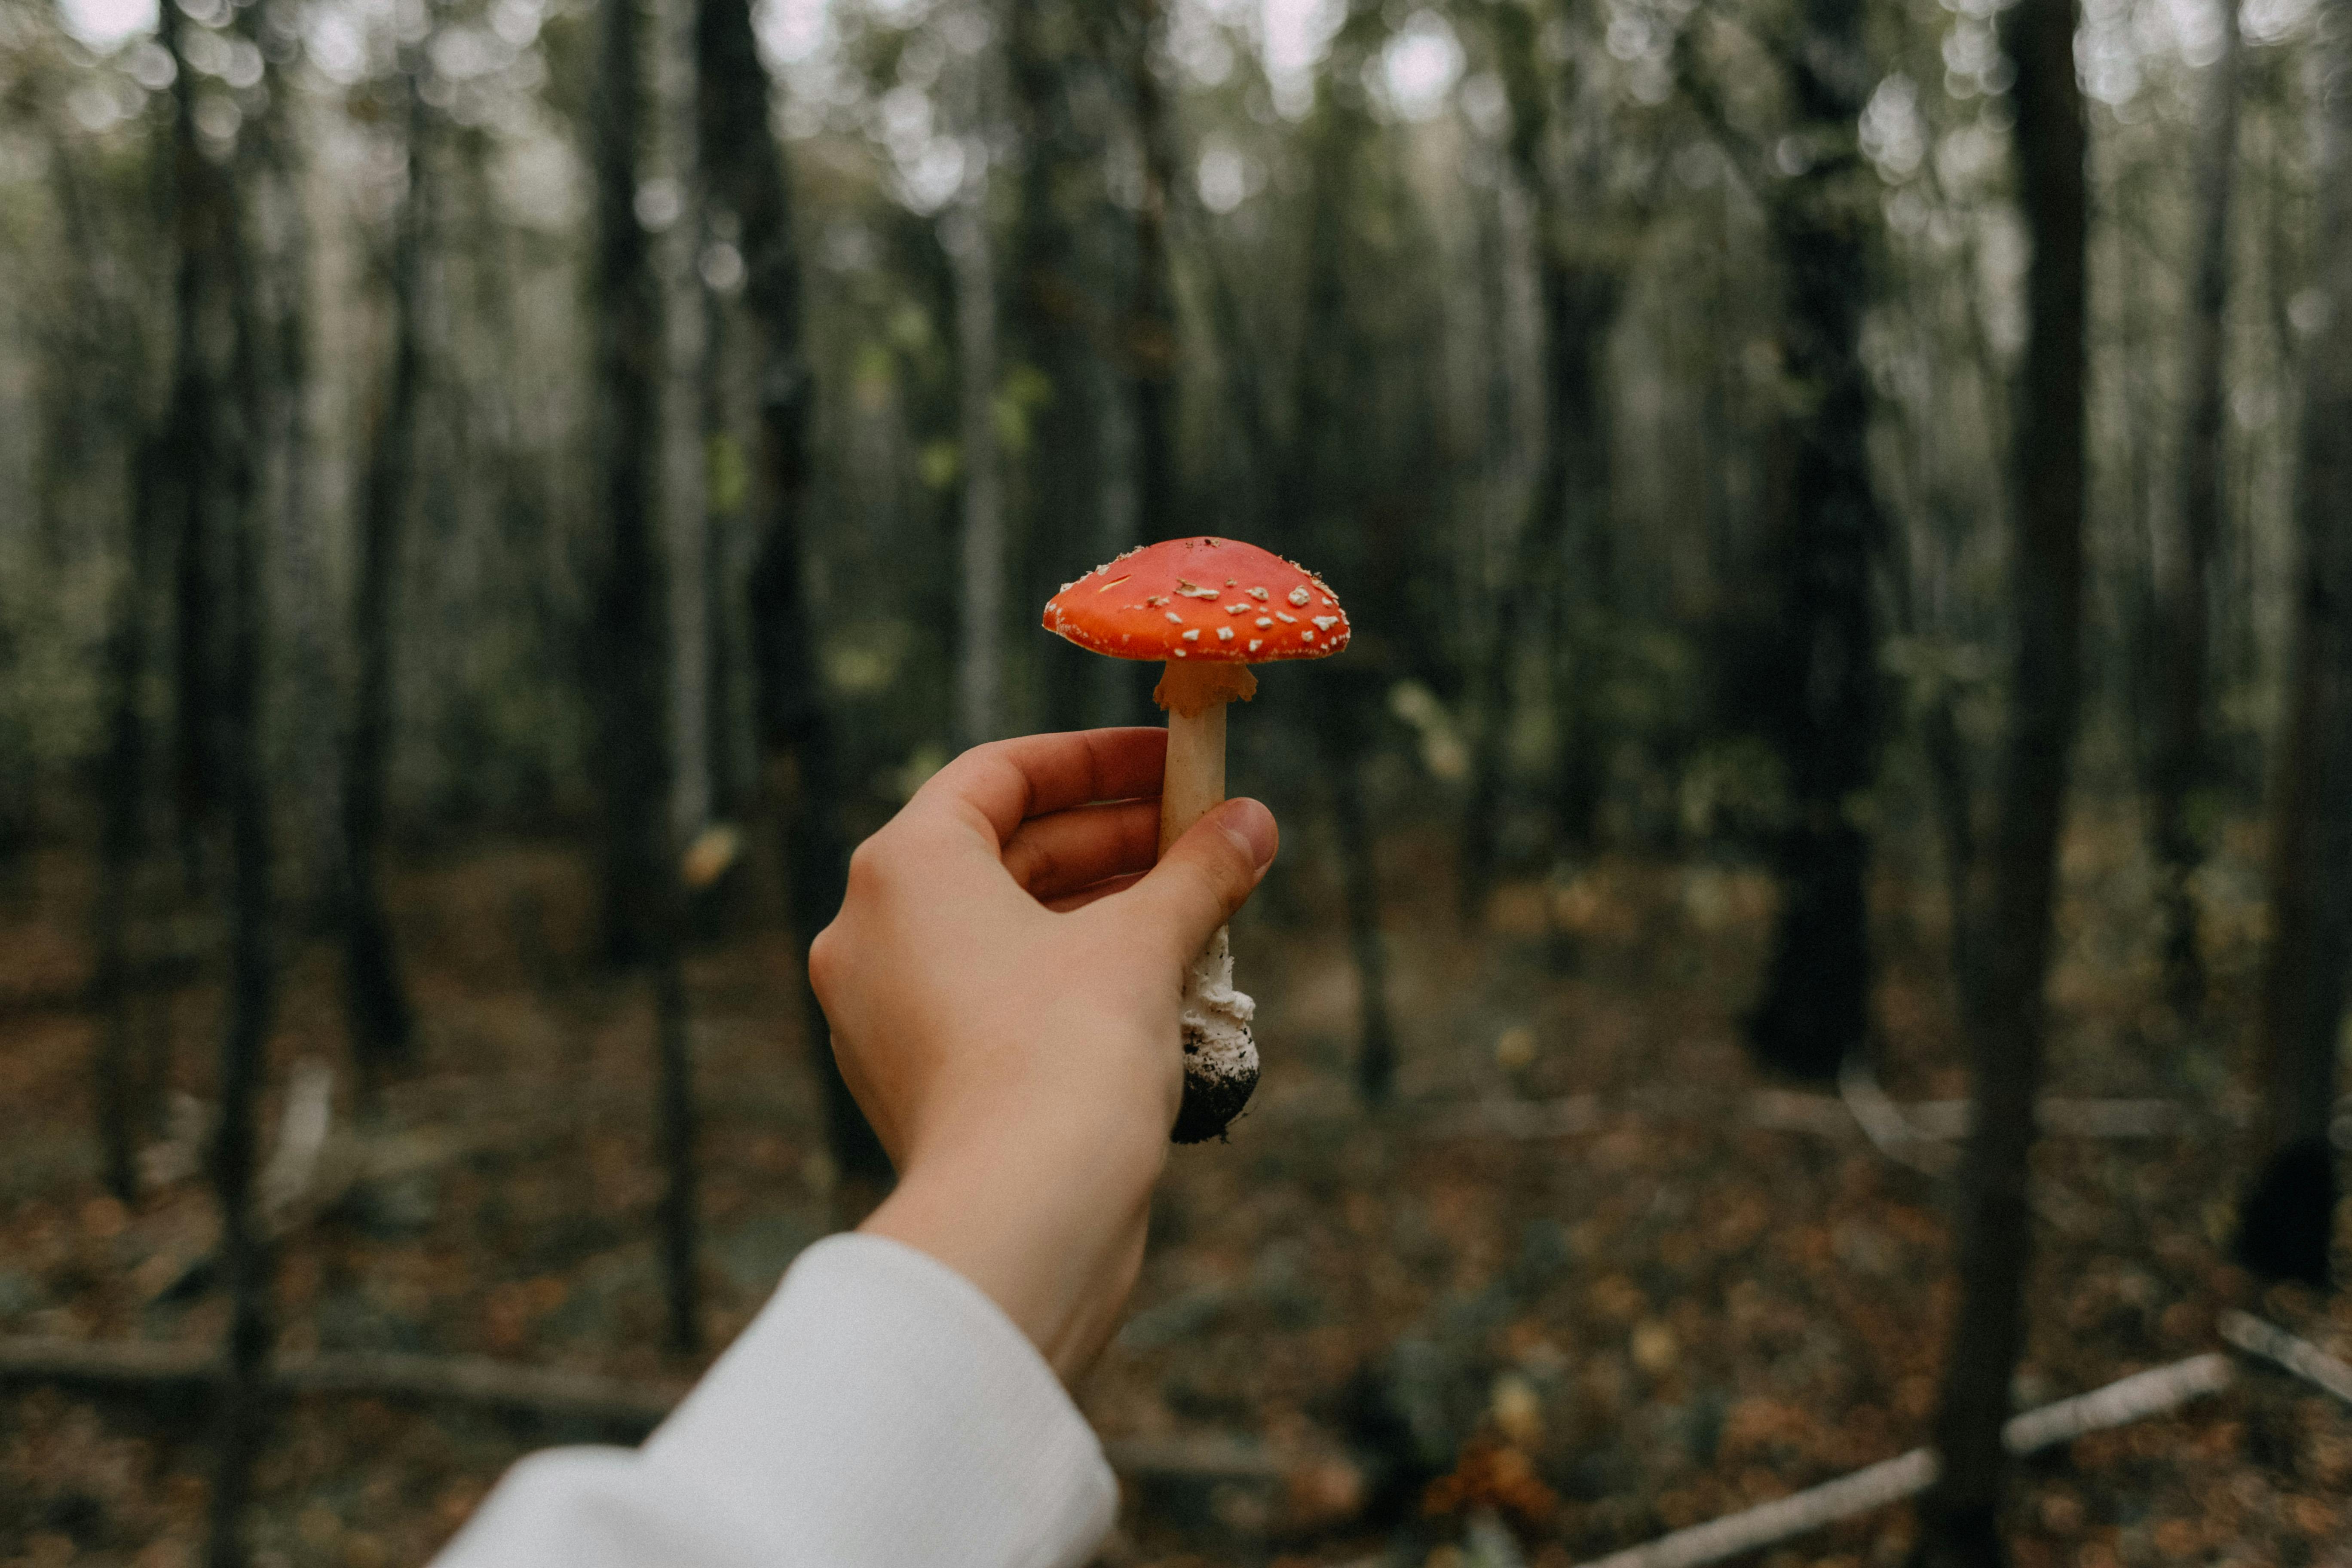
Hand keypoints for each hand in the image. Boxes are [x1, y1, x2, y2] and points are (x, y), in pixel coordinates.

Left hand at [808, 727, 1278, 1381]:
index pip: (1000, 775)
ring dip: (1104, 909)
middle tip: (1208, 835)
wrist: (1021, 1222)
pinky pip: (996, 996)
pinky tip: (1158, 980)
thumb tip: (1253, 822)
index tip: (1172, 761)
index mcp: (903, 870)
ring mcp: (885, 1012)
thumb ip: (1198, 871)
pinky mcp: (918, 1078)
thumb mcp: (1146, 943)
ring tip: (1201, 905)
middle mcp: (873, 932)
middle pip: (1006, 852)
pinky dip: (1070, 974)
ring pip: (1005, 929)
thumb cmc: (1068, 1058)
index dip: (1096, 761)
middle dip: (1117, 841)